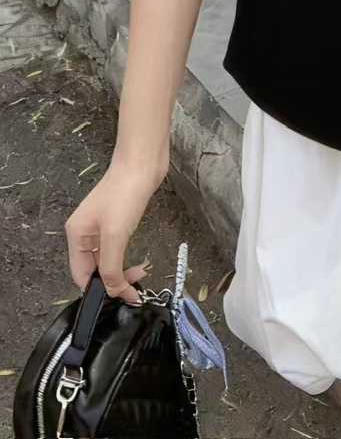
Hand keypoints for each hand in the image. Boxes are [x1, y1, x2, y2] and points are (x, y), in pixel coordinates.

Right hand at [64, 161, 159, 302]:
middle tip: (135, 290)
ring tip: (140, 275)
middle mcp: (85, 232)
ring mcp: (102, 225)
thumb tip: (112, 291)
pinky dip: (126, 258)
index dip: (99, 290)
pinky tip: (138, 262)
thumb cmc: (125, 192)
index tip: (121, 298)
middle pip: (94, 269)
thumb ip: (110, 267)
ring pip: (107, 259)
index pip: (81, 275)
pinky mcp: (118, 220)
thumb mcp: (114, 235)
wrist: (143, 162)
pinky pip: (118, 248)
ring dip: (122, 271)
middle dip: (113, 281)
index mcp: (76, 235)